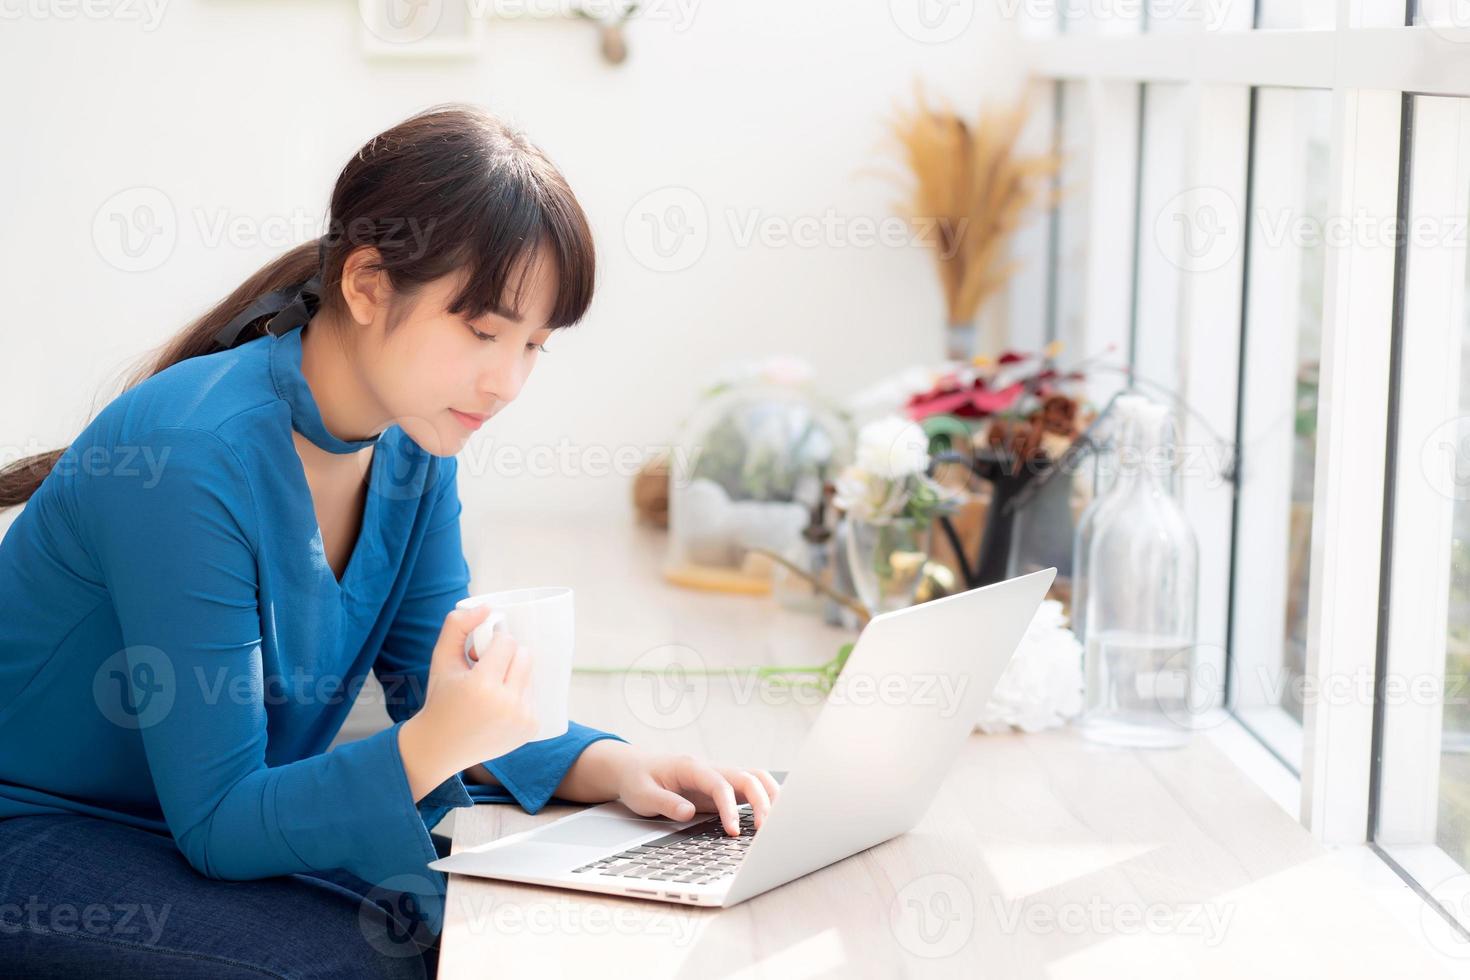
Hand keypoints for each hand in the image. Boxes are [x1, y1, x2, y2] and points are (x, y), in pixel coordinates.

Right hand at [406, 605, 538, 778]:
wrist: (441, 746)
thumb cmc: (441, 697)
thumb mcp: (441, 658)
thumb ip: (458, 625)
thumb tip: (488, 607)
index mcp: (482, 686)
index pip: (507, 643)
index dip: (492, 643)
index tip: (478, 656)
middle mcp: (506, 705)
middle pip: (524, 656)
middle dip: (506, 656)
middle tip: (485, 670)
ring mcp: (522, 718)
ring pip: (530, 673)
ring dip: (513, 673)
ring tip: (489, 688)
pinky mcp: (531, 727)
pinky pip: (533, 694)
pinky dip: (518, 693)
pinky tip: (498, 706)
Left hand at [612, 750, 781, 836]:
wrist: (634, 767)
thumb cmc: (638, 779)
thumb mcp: (642, 795)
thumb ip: (665, 803)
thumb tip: (688, 813)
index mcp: (691, 767)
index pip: (720, 784)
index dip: (730, 808)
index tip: (733, 831)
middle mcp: (710, 768)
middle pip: (747, 777)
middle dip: (761, 801)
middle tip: (765, 830)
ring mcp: (718, 776)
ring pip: (755, 778)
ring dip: (770, 796)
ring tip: (777, 822)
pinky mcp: (722, 786)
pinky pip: (750, 788)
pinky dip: (765, 798)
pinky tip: (771, 817)